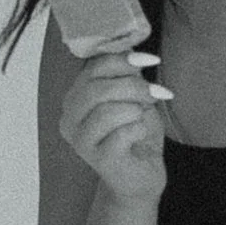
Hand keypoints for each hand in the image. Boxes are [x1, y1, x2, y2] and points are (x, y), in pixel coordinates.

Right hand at [59, 46, 171, 204]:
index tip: (150, 60)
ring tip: (144, 116)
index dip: (123, 60)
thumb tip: (133, 48)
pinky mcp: (98, 159)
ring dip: (136, 109)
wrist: (141, 176)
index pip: (93, 68)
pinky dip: (139, 129)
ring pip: (108, 111)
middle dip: (133, 87)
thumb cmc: (136, 134)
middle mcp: (70, 118)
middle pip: (98, 89)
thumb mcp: (132, 97)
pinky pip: (122, 133)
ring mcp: (81, 140)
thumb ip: (127, 74)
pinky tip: (140, 134)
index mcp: (75, 97)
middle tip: (155, 93)